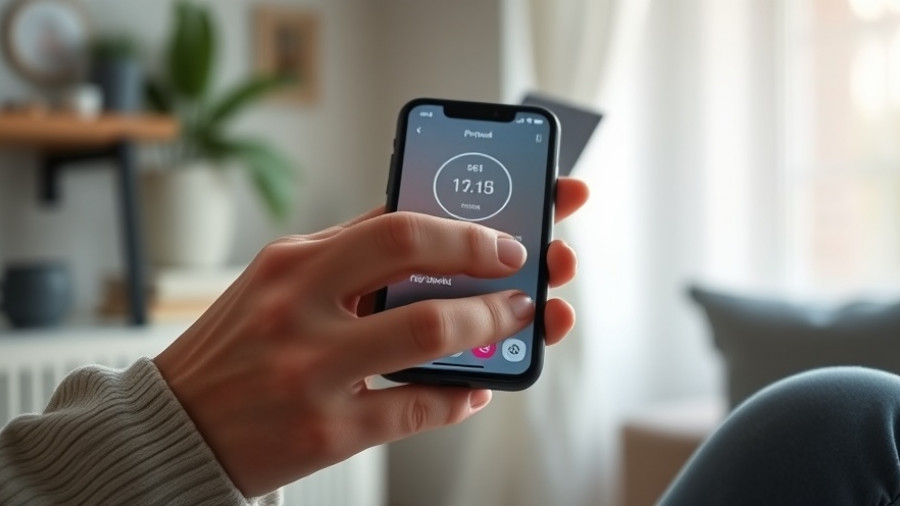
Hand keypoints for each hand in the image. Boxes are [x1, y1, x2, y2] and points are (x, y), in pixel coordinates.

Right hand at [153, 177, 588, 496]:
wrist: (177, 422)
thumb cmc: (238, 344)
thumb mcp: (279, 279)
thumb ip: (349, 250)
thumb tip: (426, 225)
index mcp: (293, 263)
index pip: (394, 223)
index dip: (463, 229)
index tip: (505, 239)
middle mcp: (300, 309)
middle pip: (416, 265)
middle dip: (489, 267)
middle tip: (526, 279)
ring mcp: (313, 371)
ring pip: (428, 335)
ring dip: (488, 327)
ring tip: (514, 323)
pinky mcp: (326, 431)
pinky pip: (416, 408)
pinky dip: (458, 397)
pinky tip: (474, 389)